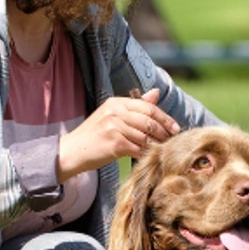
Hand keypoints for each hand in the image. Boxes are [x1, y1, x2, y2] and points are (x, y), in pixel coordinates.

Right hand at [57, 88, 179, 182]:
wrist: (73, 151)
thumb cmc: (94, 135)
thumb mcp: (112, 115)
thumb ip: (135, 106)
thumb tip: (156, 93)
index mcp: (116, 102)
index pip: (148, 107)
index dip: (165, 118)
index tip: (175, 127)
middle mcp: (116, 112)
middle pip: (149, 121)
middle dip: (164, 131)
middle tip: (173, 140)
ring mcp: (114, 127)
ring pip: (146, 136)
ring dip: (158, 144)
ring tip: (164, 149)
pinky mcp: (115, 144)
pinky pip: (138, 148)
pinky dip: (147, 153)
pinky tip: (152, 156)